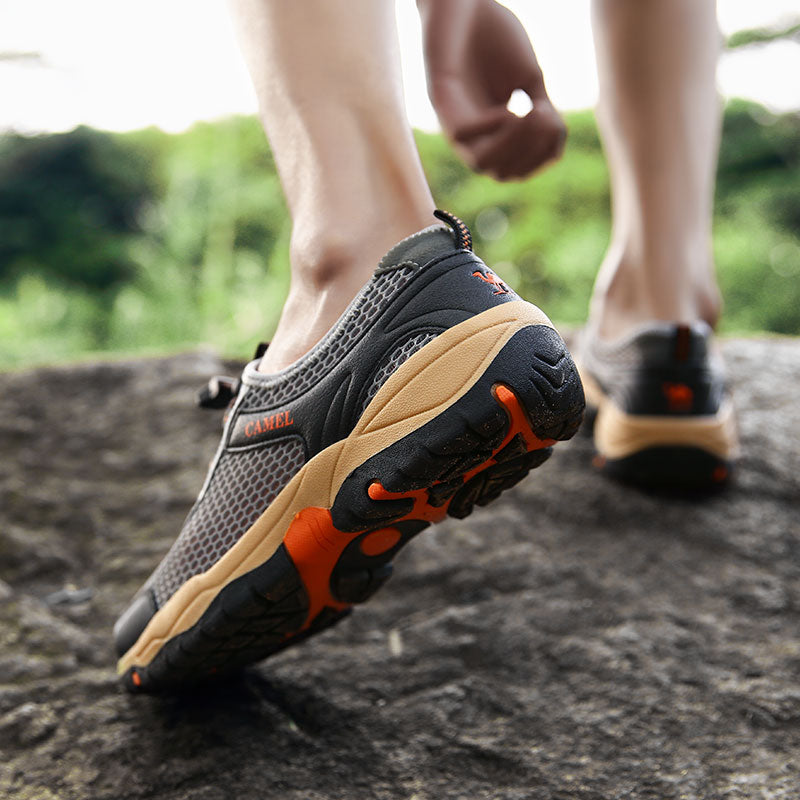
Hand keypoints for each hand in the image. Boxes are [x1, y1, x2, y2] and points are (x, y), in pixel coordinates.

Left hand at [417, 0, 565, 179]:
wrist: (466, 0)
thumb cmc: (496, 36)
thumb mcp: (529, 79)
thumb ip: (542, 111)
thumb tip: (555, 145)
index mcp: (491, 133)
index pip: (516, 169)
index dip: (540, 159)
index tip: (558, 129)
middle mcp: (471, 135)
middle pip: (501, 172)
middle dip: (531, 152)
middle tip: (547, 118)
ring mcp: (454, 119)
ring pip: (480, 163)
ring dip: (512, 146)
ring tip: (529, 115)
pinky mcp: (440, 99)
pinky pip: (461, 134)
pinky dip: (488, 128)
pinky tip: (506, 110)